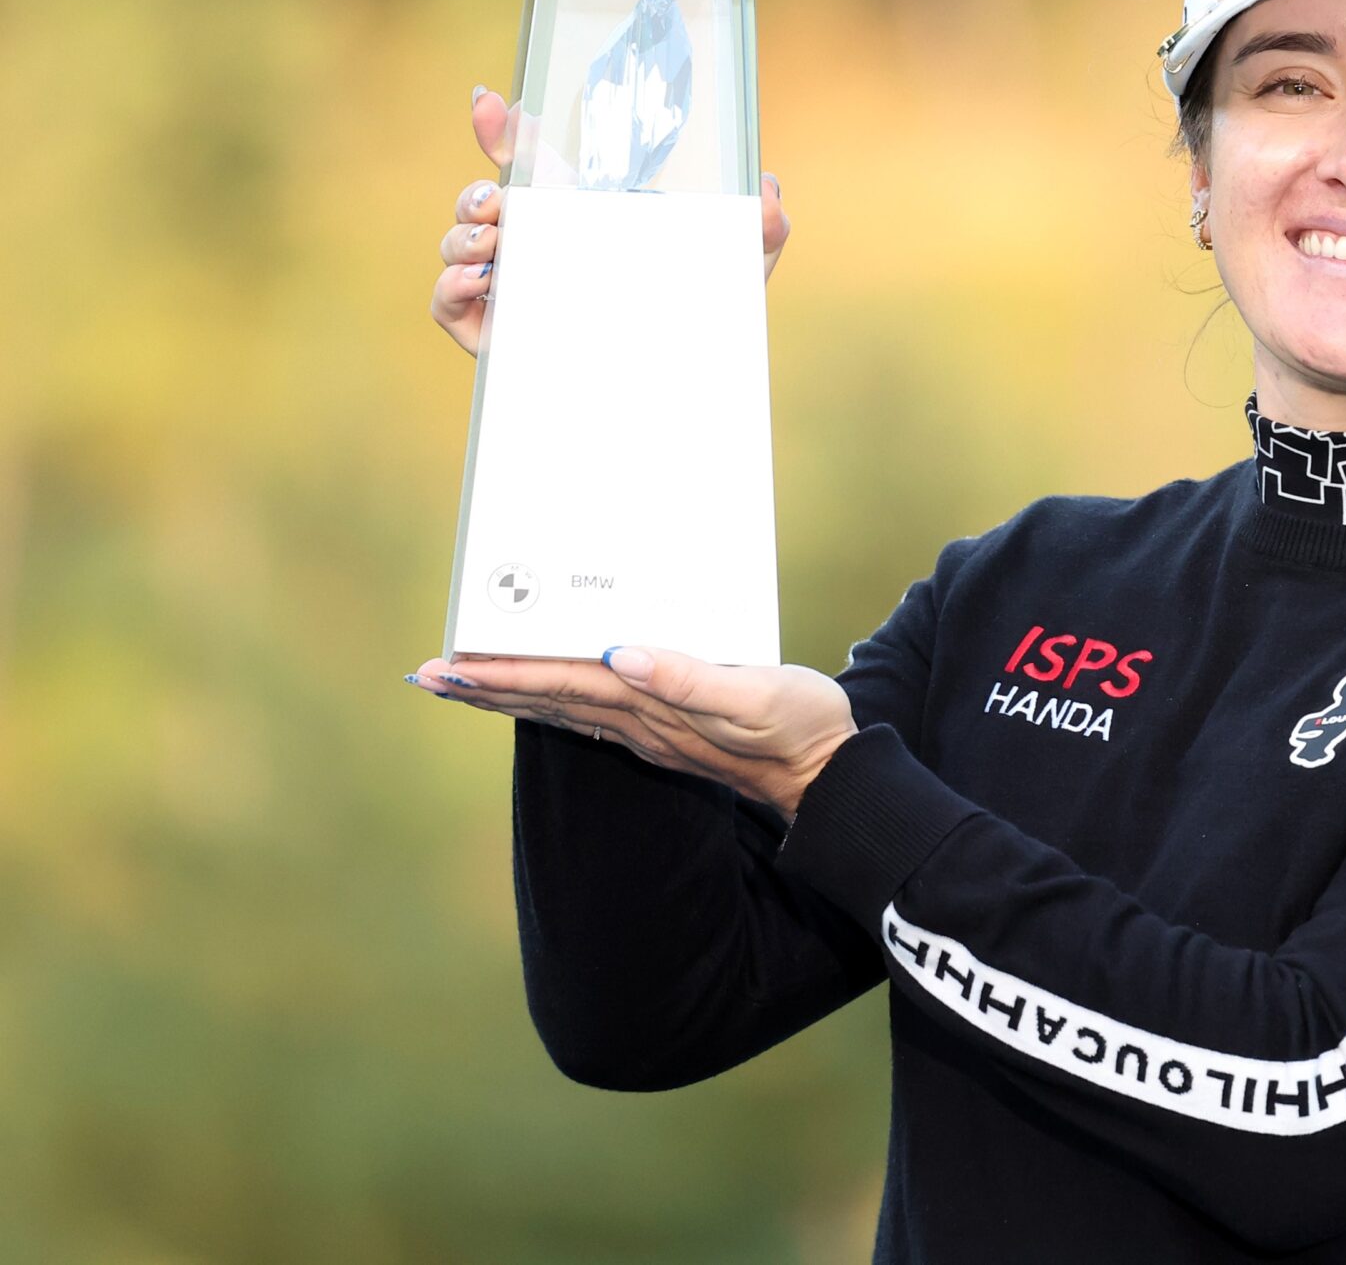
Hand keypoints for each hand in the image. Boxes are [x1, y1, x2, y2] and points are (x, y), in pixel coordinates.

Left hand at [405, 645, 855, 817]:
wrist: (831, 774)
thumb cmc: (800, 729)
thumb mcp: (757, 697)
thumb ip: (691, 680)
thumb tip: (623, 657)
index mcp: (654, 711)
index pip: (563, 687)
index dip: (506, 676)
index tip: (451, 666)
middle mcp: (642, 725)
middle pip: (549, 701)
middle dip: (487, 686)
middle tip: (427, 673)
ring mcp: (652, 732)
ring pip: (564, 709)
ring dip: (510, 693)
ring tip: (463, 680)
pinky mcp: (669, 730)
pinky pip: (594, 713)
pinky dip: (553, 699)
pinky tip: (539, 695)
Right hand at [430, 85, 795, 356]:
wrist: (682, 393)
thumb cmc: (703, 317)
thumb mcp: (739, 267)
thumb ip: (764, 226)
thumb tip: (768, 188)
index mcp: (580, 212)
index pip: (528, 159)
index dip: (501, 127)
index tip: (489, 103)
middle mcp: (538, 243)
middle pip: (480, 198)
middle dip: (476, 192)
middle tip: (499, 201)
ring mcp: (512, 286)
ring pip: (456, 243)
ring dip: (462, 236)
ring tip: (494, 245)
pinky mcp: (493, 333)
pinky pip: (445, 304)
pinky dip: (448, 288)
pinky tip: (480, 282)